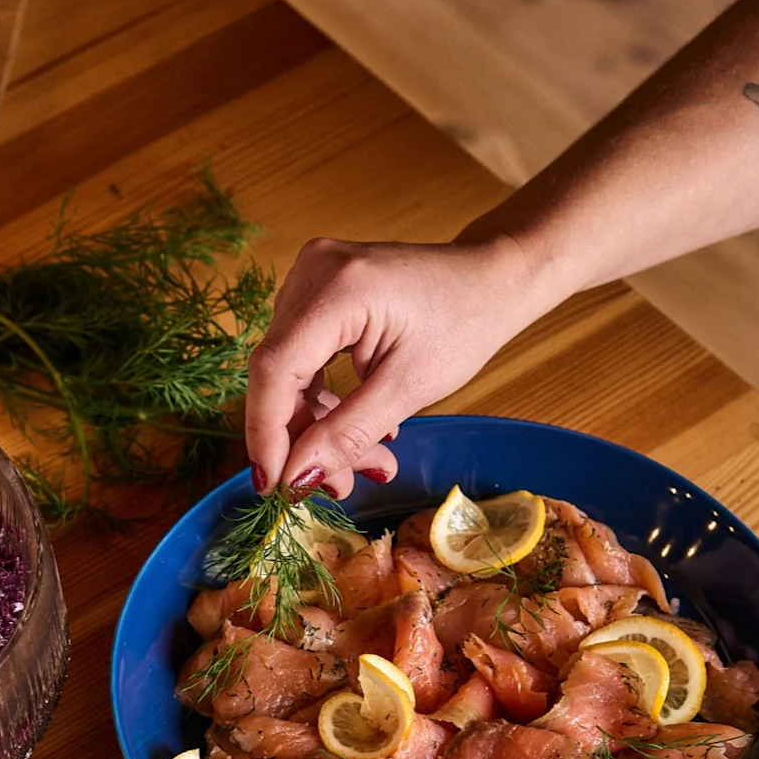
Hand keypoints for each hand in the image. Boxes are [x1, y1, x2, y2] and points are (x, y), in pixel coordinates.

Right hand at [243, 233, 546, 497]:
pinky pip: (303, 359)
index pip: (273, 369)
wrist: (493, 280)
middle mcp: (313, 272)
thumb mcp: (409, 388)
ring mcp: (311, 277)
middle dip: (302, 438)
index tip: (275, 487)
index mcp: (337, 288)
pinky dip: (323, 400)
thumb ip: (347, 433)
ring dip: (317, 426)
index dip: (265, 434)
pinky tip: (356, 428)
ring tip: (364, 461)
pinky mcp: (317, 292)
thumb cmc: (466, 322)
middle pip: (279, 373)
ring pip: (289, 372)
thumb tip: (296, 479)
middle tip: (338, 485)